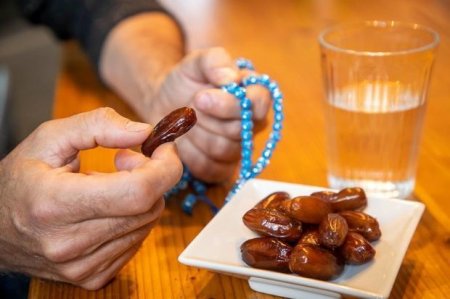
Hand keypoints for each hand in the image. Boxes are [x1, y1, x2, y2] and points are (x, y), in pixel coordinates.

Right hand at [0, 108, 181, 289]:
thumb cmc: (21, 181)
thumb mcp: (48, 139)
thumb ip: (97, 126)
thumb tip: (144, 132)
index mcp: (56, 204)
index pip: (138, 192)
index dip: (165, 167)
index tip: (165, 148)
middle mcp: (70, 243)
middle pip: (149, 207)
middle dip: (152, 175)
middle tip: (127, 159)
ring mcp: (82, 266)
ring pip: (147, 224)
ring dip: (142, 197)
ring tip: (112, 184)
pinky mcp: (92, 277)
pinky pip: (137, 242)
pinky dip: (133, 219)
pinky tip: (109, 208)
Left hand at [149, 47, 270, 181]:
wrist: (163, 104)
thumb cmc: (186, 80)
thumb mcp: (196, 62)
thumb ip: (215, 61)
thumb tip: (231, 78)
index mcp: (253, 93)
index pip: (259, 102)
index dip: (231, 104)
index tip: (201, 97)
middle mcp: (252, 123)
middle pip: (239, 130)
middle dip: (207, 119)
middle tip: (189, 106)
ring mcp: (239, 148)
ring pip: (223, 149)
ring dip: (197, 135)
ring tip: (186, 121)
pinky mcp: (223, 168)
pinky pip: (210, 168)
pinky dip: (190, 155)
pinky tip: (184, 141)